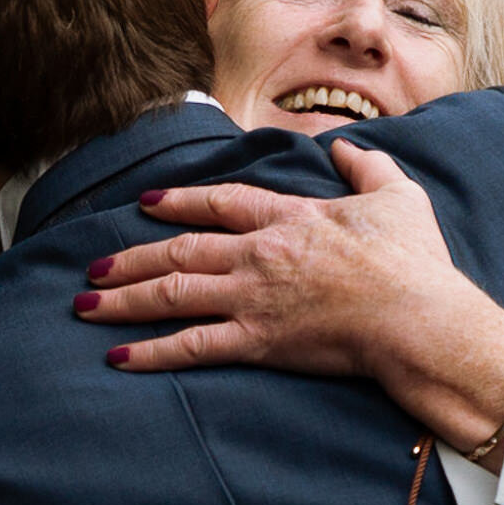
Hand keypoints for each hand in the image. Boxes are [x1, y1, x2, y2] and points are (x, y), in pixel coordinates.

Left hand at [75, 140, 503, 456]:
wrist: (417, 317)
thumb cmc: (414, 262)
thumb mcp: (398, 197)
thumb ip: (367, 167)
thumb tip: (345, 147)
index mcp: (290, 217)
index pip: (220, 202)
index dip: (179, 201)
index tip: (146, 203)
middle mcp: (260, 254)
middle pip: (180, 250)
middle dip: (132, 259)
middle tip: (96, 265)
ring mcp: (254, 298)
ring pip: (173, 294)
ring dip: (125, 299)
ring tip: (86, 304)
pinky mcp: (258, 342)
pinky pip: (192, 346)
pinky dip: (152, 353)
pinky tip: (118, 357)